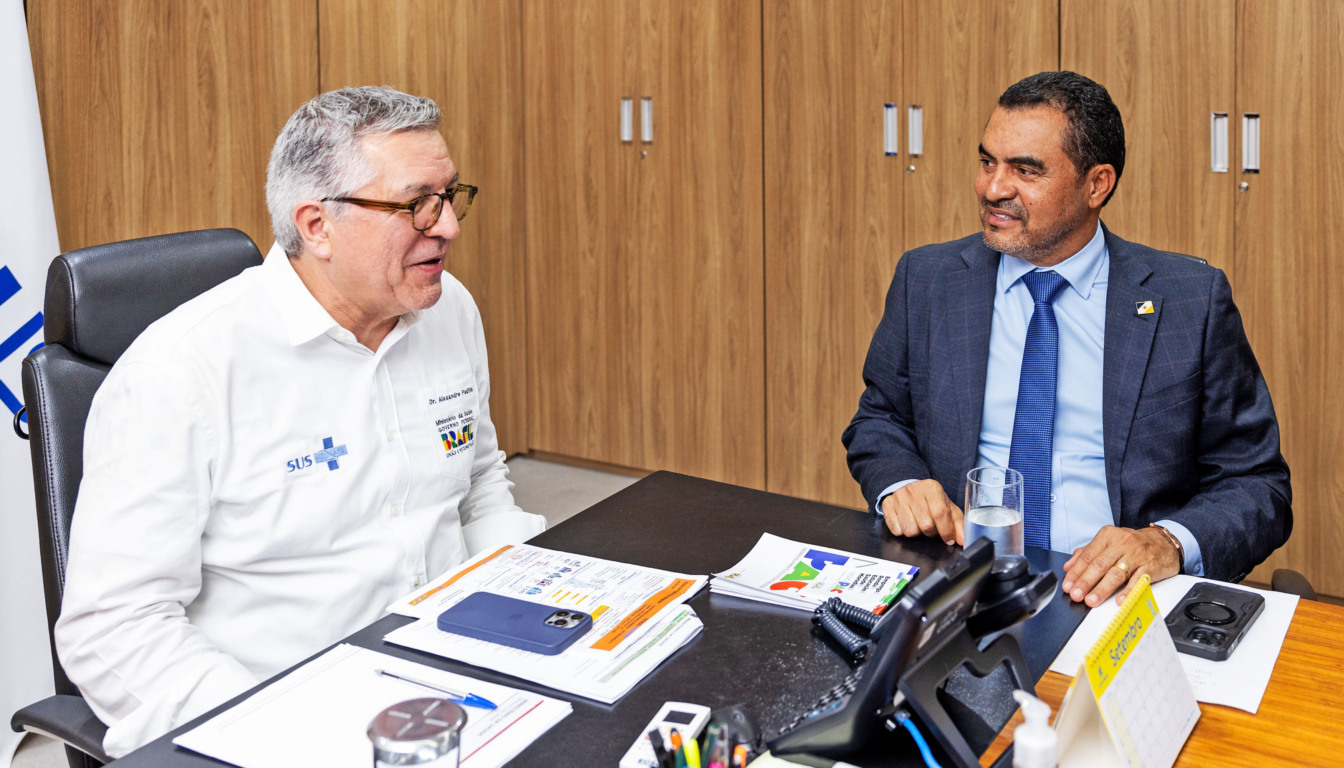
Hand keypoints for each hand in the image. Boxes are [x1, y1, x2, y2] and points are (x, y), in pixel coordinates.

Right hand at [880, 479, 963, 545]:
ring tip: (918, 522)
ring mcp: (899, 498)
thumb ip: (957, 523)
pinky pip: (897, 530)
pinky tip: (907, 522)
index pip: (940, 513)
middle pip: (925, 525)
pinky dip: (903, 531)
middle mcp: (914, 491)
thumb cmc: (930, 500)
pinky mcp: (888, 505)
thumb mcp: (947, 506)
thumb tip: (963, 540)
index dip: (946, 531)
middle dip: (931, 532)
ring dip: (917, 532)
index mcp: (932, 488)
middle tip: (931, 526)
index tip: (949, 539)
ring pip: (910, 530)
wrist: (908, 487)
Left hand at [1062, 525, 1180, 606]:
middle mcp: (1122, 543)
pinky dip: (1128, 591)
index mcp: (1108, 535)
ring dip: (1102, 589)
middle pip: (1100, 565)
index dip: (1076, 572)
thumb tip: (1068, 567)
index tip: (1068, 585)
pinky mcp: (1150, 566)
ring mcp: (1137, 555)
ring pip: (1116, 573)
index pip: (1088, 556)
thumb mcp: (1109, 542)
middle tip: (1076, 595)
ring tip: (1092, 600)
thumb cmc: (1133, 544)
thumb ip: (1088, 552)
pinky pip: (1137, 580)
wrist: (1164, 543)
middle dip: (1086, 582)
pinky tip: (1119, 600)